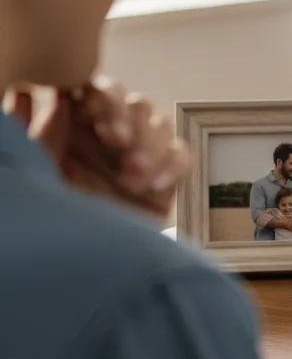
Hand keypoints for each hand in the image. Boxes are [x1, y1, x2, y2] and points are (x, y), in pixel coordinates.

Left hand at [5, 79, 191, 219]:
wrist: (90, 267)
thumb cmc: (60, 222)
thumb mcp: (42, 174)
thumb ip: (42, 135)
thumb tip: (50, 98)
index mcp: (78, 127)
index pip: (98, 91)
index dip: (102, 99)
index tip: (94, 118)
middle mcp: (113, 136)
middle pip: (133, 103)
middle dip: (128, 120)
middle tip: (118, 142)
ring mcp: (142, 154)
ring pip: (160, 124)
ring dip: (150, 146)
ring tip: (133, 176)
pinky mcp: (167, 175)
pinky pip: (182, 155)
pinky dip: (172, 166)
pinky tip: (153, 186)